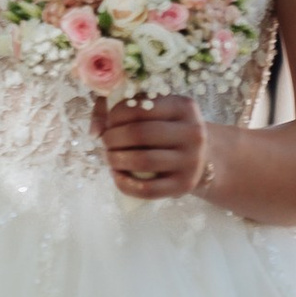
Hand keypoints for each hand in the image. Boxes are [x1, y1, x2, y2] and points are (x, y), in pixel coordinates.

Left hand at [97, 93, 211, 201]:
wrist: (200, 157)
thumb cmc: (166, 129)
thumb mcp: (151, 111)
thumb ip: (115, 109)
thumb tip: (95, 130)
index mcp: (183, 107)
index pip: (139, 107)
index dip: (115, 116)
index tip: (109, 123)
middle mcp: (193, 132)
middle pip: (139, 133)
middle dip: (112, 138)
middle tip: (105, 142)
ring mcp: (191, 161)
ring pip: (142, 161)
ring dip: (115, 160)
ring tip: (110, 158)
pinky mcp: (183, 185)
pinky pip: (147, 189)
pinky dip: (125, 184)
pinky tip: (117, 176)